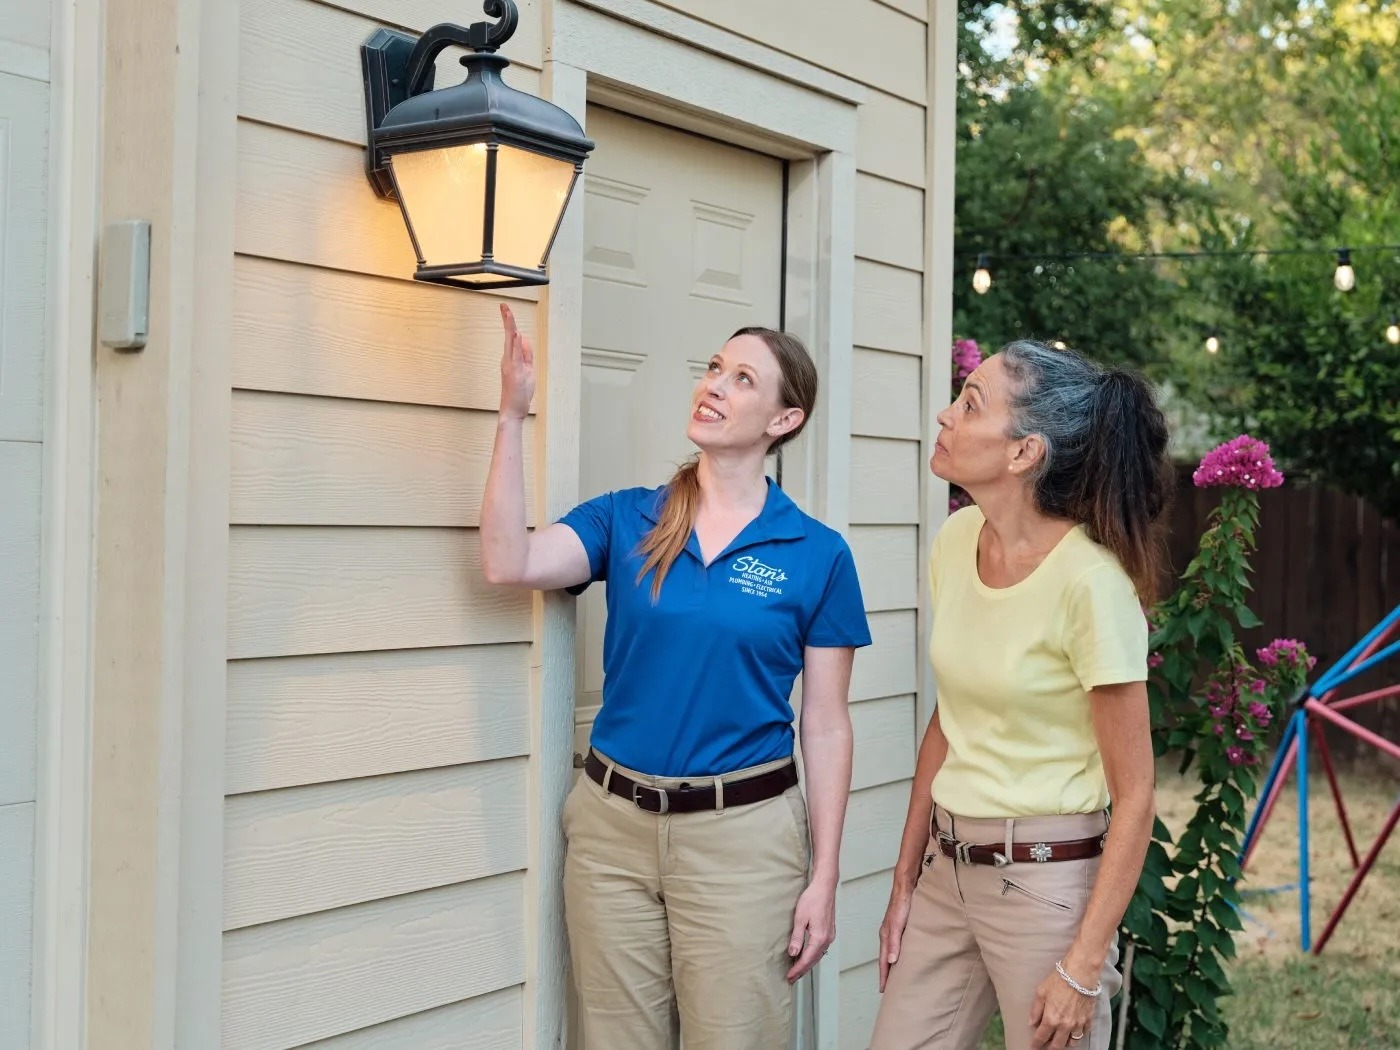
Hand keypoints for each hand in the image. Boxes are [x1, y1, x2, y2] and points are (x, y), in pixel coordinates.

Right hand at [498, 303, 533, 420]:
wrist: (512, 411)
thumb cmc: (518, 394)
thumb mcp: (527, 370)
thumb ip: (526, 355)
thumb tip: (525, 339)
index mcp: (511, 359)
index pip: (511, 337)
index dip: (509, 322)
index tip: (506, 309)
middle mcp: (508, 359)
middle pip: (509, 335)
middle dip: (507, 319)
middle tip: (504, 305)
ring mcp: (510, 365)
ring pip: (511, 342)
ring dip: (510, 327)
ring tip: (507, 312)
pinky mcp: (514, 372)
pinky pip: (516, 354)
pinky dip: (515, 343)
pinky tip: (516, 333)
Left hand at [786, 879, 836, 982]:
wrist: (825, 888)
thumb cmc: (812, 899)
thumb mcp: (800, 918)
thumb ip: (797, 938)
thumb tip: (793, 954)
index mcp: (819, 938)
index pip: (807, 959)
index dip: (797, 969)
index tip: (789, 977)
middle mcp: (827, 939)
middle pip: (814, 960)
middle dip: (802, 970)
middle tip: (791, 978)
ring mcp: (830, 936)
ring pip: (818, 955)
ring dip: (808, 963)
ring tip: (797, 970)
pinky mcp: (830, 932)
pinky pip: (821, 949)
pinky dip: (813, 955)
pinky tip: (807, 955)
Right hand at [877, 882, 914, 991]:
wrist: (906, 885)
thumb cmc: (901, 903)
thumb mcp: (898, 925)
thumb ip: (894, 942)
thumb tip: (891, 961)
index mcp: (885, 936)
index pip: (882, 962)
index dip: (883, 976)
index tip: (883, 990)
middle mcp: (888, 934)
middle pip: (885, 958)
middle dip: (886, 973)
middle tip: (889, 988)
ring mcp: (894, 930)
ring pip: (891, 952)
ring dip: (892, 964)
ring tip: (897, 976)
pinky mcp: (901, 925)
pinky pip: (898, 944)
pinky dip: (899, 954)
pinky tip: (905, 956)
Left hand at [1029, 963, 1096, 1048]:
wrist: (1080, 974)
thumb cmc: (1059, 981)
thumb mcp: (1041, 992)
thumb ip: (1036, 1010)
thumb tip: (1031, 1023)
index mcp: (1051, 1019)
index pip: (1041, 1037)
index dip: (1036, 1044)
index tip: (1033, 1048)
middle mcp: (1065, 1026)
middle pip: (1057, 1045)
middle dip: (1050, 1048)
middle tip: (1046, 1047)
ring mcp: (1078, 1024)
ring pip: (1072, 1042)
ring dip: (1065, 1043)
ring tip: (1060, 1040)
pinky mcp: (1088, 1019)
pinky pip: (1083, 1033)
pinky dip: (1078, 1034)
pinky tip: (1074, 1031)